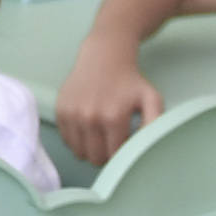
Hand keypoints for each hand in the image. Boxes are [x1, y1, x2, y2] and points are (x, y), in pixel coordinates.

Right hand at [56, 54, 164, 168]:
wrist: (104, 56)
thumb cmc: (129, 81)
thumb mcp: (151, 99)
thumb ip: (155, 124)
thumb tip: (150, 147)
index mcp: (112, 117)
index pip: (114, 157)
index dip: (121, 157)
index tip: (124, 147)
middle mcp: (89, 117)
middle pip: (95, 158)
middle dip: (105, 155)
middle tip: (112, 141)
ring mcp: (72, 114)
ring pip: (79, 152)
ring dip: (89, 150)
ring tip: (99, 135)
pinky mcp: (61, 110)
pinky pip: (66, 140)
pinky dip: (76, 139)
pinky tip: (87, 126)